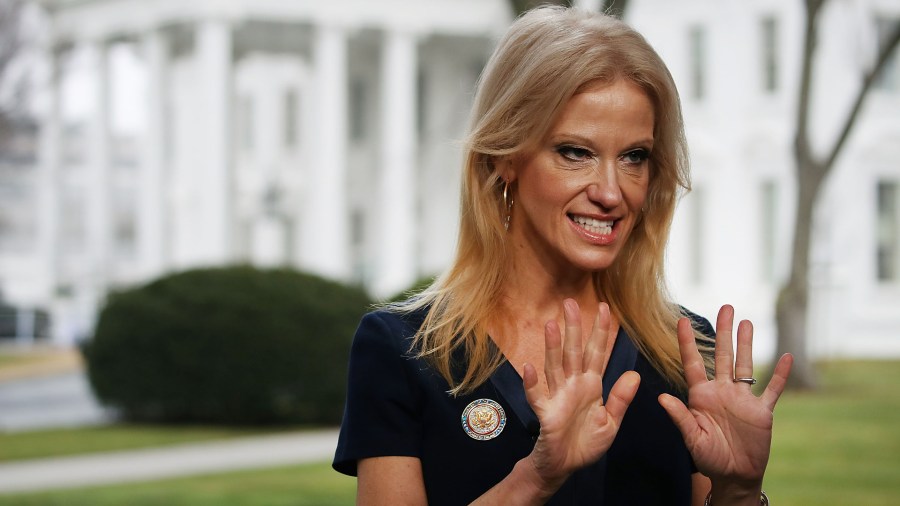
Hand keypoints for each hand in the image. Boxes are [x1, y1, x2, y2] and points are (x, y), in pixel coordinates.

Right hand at [522, 299, 640, 491]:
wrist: (565, 466)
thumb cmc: (586, 442)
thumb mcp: (611, 422)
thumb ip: (620, 399)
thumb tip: (634, 374)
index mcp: (591, 386)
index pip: (597, 353)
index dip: (600, 332)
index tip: (605, 308)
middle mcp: (573, 386)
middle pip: (574, 352)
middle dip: (574, 328)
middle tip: (570, 302)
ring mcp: (557, 397)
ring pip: (554, 367)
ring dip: (553, 347)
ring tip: (551, 325)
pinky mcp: (546, 414)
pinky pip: (536, 397)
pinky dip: (531, 384)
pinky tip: (528, 369)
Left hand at [659, 305, 792, 489]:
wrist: (734, 475)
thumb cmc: (709, 458)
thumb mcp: (692, 438)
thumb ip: (680, 417)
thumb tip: (662, 397)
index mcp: (701, 395)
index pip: (693, 363)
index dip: (687, 342)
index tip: (681, 320)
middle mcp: (722, 391)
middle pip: (722, 355)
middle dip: (723, 332)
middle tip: (726, 307)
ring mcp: (743, 399)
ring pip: (746, 365)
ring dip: (747, 344)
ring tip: (747, 321)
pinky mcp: (762, 411)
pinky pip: (772, 390)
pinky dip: (780, 375)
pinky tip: (787, 357)